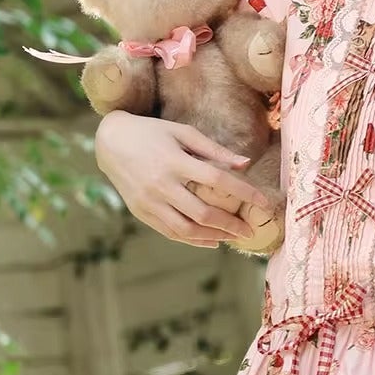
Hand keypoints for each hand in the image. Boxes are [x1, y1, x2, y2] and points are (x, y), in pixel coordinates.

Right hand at [95, 112, 278, 248]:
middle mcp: (161, 184)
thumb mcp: (183, 132)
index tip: (265, 203)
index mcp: (174, 161)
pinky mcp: (141, 212)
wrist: (110, 141)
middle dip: (231, 225)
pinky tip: (211, 242)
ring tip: (233, 239)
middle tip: (250, 231)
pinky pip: (170, 232)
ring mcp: (149, 201)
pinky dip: (193, 240)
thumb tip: (245, 163)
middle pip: (203, 212)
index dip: (244, 192)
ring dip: (214, 237)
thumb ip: (214, 149)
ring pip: (186, 228)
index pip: (217, 180)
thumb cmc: (152, 132)